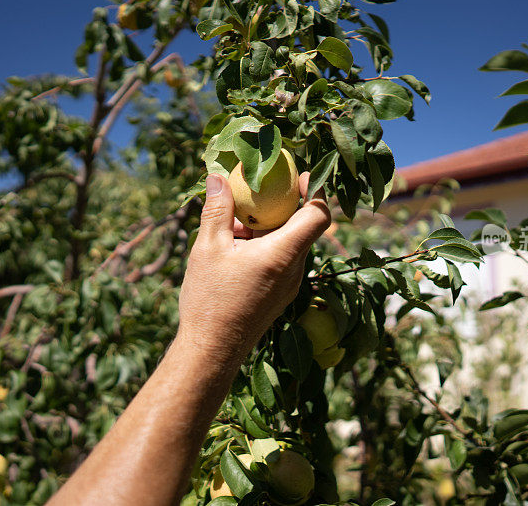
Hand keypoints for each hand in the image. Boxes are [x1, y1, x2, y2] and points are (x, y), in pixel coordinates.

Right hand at [177, 172, 330, 360]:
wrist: (212, 352)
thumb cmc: (210, 300)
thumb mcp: (208, 248)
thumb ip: (217, 210)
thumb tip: (218, 177)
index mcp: (283, 254)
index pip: (319, 215)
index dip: (316, 190)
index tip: (300, 175)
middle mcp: (294, 270)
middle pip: (302, 226)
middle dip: (282, 206)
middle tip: (255, 192)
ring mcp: (289, 285)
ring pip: (289, 244)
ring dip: (267, 228)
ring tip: (233, 225)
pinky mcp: (279, 295)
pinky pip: (281, 261)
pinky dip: (264, 247)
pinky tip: (233, 248)